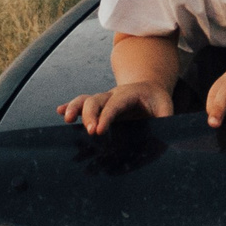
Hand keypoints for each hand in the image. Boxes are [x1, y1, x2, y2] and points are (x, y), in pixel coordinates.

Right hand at [58, 81, 173, 134]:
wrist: (148, 89)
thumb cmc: (157, 101)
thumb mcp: (166, 107)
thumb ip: (165, 119)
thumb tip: (166, 135)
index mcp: (130, 94)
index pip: (115, 105)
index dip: (106, 117)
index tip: (99, 131)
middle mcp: (113, 95)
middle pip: (96, 100)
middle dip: (90, 115)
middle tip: (90, 132)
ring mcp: (104, 100)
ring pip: (85, 100)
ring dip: (75, 108)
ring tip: (67, 120)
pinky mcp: (99, 106)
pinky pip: (81, 103)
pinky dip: (69, 107)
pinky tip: (60, 112)